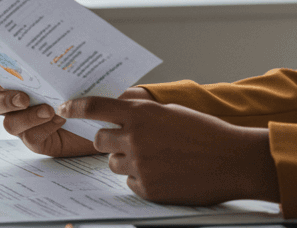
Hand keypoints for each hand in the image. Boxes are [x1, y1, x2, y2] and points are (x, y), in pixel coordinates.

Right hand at [0, 63, 151, 157]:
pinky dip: (43, 128)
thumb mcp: (78, 62)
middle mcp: (15, 102)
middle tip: (23, 97)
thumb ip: (64, 48)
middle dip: (4, 100)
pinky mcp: (37, 141)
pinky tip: (60, 119)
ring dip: (26, 117)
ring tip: (49, 110)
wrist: (107, 113)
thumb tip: (60, 22)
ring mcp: (24, 123)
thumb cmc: (89, 82)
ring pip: (9, 124)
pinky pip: (31, 137)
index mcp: (17, 78)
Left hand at [57, 95, 279, 204]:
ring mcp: (140, 165)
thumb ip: (143, 113)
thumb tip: (120, 114)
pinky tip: (164, 173)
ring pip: (113, 163)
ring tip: (155, 158)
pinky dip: (142, 179)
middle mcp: (135, 138)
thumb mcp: (172, 112)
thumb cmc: (206, 132)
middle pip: (99, 139)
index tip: (64, 108)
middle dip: (108, 140)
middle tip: (128, 141)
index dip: (75, 107)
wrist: (233, 160)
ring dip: (126, 160)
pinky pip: (130, 183)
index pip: (95, 107)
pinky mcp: (148, 188)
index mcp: (141, 113)